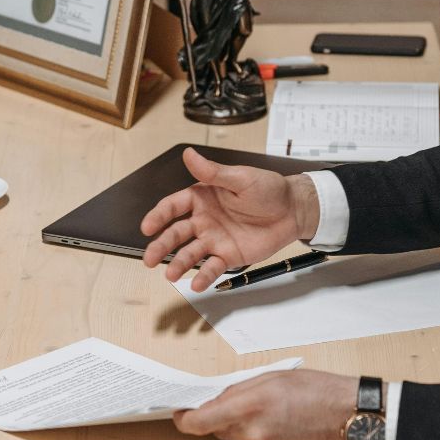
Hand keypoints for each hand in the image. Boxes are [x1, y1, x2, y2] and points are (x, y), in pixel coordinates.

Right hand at [140, 148, 320, 290]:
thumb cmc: (268, 189)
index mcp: (201, 197)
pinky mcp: (228, 255)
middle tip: (149, 258)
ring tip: (170, 274)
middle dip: (161, 245)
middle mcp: (203, 220)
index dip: (158, 216)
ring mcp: (214, 239)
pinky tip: (196, 285)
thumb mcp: (240, 178)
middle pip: (176, 234)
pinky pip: (212, 267)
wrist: (293, 210)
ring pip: (190, 253)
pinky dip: (204, 277)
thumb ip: (213, 172)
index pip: (172, 207)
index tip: (147, 227)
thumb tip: (189, 154)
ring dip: (178, 263)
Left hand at [173, 369, 360, 439]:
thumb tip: (216, 400)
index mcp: (248, 404)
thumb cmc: (318, 390)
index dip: (184, 421)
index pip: (199, 422)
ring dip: (250, 431)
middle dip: (225, 420)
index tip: (180, 416)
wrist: (351, 416)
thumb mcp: (274, 377)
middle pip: (219, 430)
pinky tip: (289, 431)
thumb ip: (240, 390)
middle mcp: (253, 431)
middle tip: (247, 407)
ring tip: (279, 416)